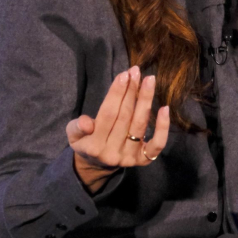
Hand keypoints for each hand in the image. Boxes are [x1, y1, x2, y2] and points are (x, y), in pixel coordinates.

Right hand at [66, 66, 169, 193]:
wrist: (97, 165)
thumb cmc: (86, 141)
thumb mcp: (73, 135)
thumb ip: (77, 127)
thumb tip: (86, 123)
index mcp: (94, 146)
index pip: (107, 115)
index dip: (116, 94)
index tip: (124, 75)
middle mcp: (113, 153)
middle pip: (125, 117)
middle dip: (131, 91)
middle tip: (136, 72)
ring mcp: (129, 157)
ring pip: (140, 125)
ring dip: (146, 100)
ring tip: (149, 80)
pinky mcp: (143, 160)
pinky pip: (157, 144)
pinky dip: (162, 127)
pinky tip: (164, 108)